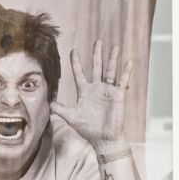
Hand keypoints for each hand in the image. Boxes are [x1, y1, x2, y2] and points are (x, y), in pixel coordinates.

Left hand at [54, 38, 139, 159]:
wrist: (103, 138)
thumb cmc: (88, 129)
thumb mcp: (71, 117)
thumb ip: (60, 109)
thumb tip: (49, 103)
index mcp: (85, 92)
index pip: (79, 73)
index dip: (76, 62)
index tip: (73, 50)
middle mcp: (97, 88)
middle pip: (97, 67)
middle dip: (97, 54)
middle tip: (98, 41)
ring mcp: (108, 91)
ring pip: (111, 71)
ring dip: (113, 59)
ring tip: (115, 46)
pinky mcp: (118, 95)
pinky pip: (123, 81)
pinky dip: (126, 72)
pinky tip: (129, 62)